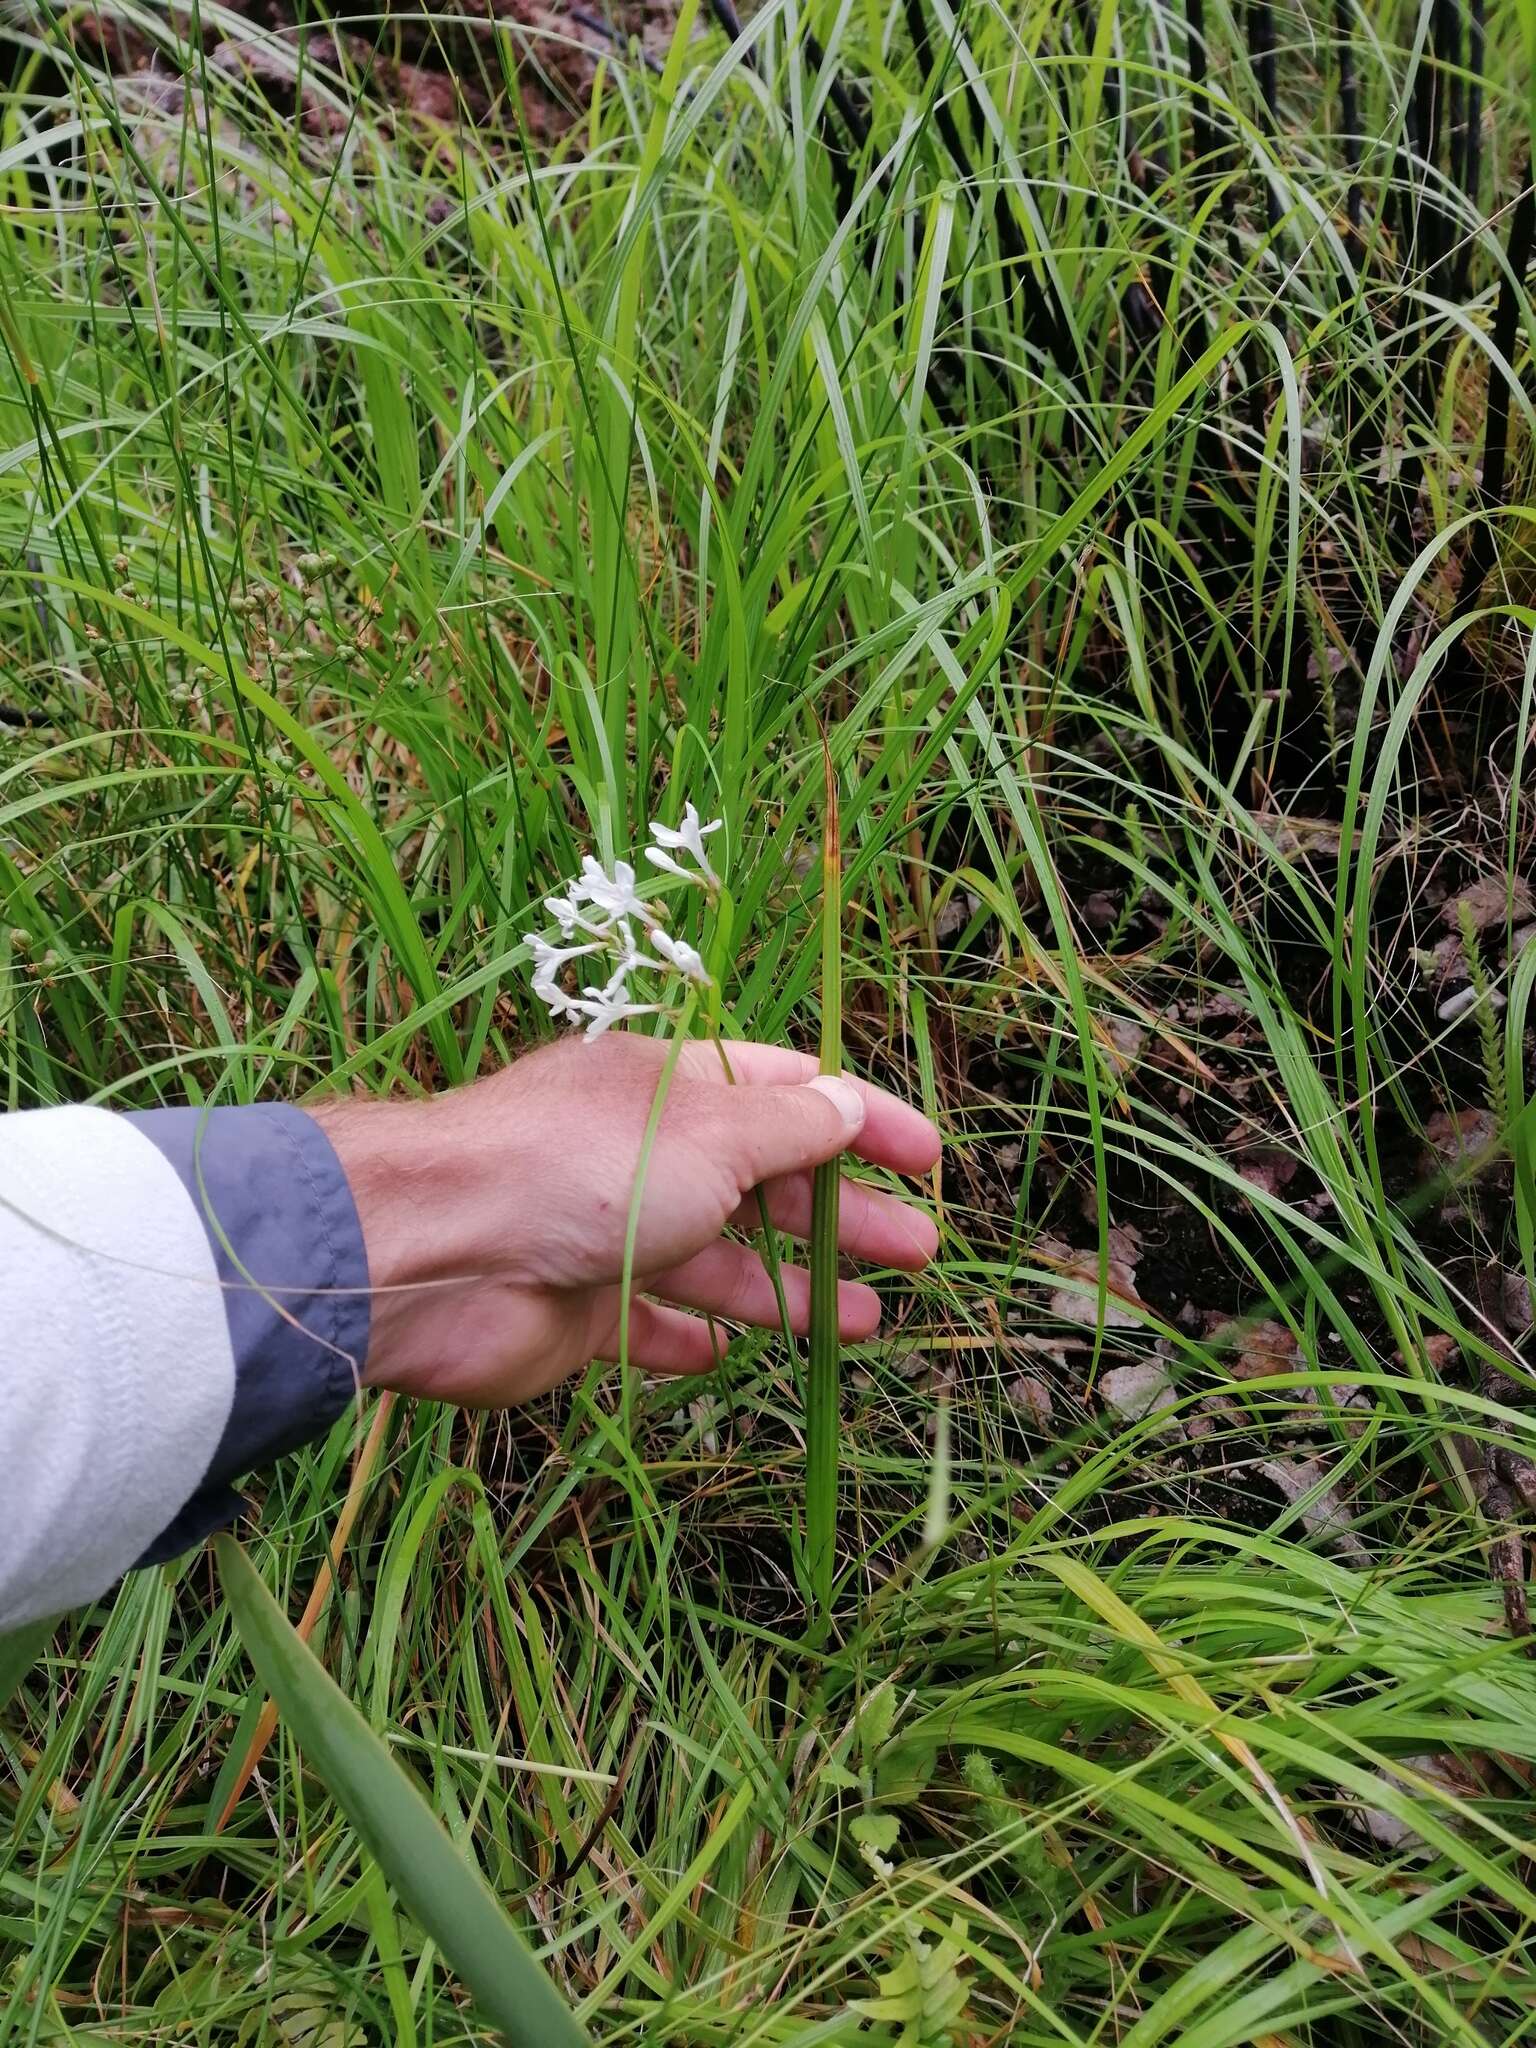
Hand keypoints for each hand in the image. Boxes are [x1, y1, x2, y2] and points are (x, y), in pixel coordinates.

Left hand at [313, 1034, 940, 1406]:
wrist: (434, 1253)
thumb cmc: (581, 1169)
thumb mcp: (712, 1132)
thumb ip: (788, 1126)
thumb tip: (847, 1101)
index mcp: (671, 1086)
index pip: (785, 1091)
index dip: (861, 1120)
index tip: (929, 1159)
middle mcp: (640, 1151)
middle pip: (762, 1180)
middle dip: (842, 1215)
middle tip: (919, 1252)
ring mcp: (606, 1231)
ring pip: (717, 1258)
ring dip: (790, 1286)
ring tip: (866, 1322)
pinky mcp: (575, 1308)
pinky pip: (648, 1324)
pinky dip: (692, 1338)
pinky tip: (731, 1355)